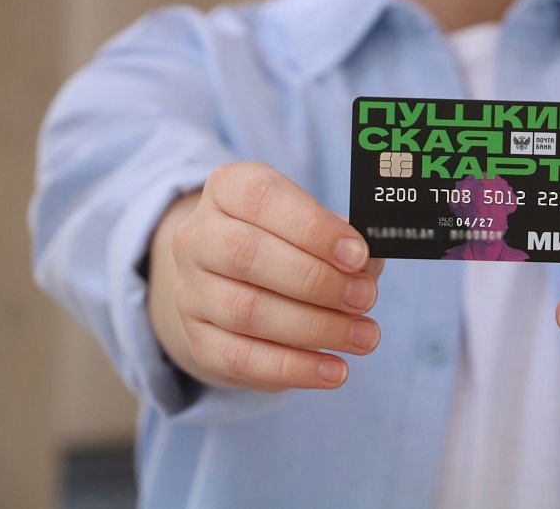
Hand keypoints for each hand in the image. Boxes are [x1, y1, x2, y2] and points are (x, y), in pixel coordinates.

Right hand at [150, 162, 383, 392]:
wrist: (235, 282)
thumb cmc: (290, 244)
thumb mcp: (315, 227)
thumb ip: (344, 241)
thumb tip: (370, 265)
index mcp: (229, 189)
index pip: (262, 198)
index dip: (313, 228)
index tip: (358, 254)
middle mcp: (198, 236)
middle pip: (247, 255)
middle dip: (316, 281)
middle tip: (365, 298)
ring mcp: (190, 289)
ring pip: (246, 311)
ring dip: (315, 328)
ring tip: (364, 337)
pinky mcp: (199, 338)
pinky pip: (242, 358)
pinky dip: (295, 368)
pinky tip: (334, 370)